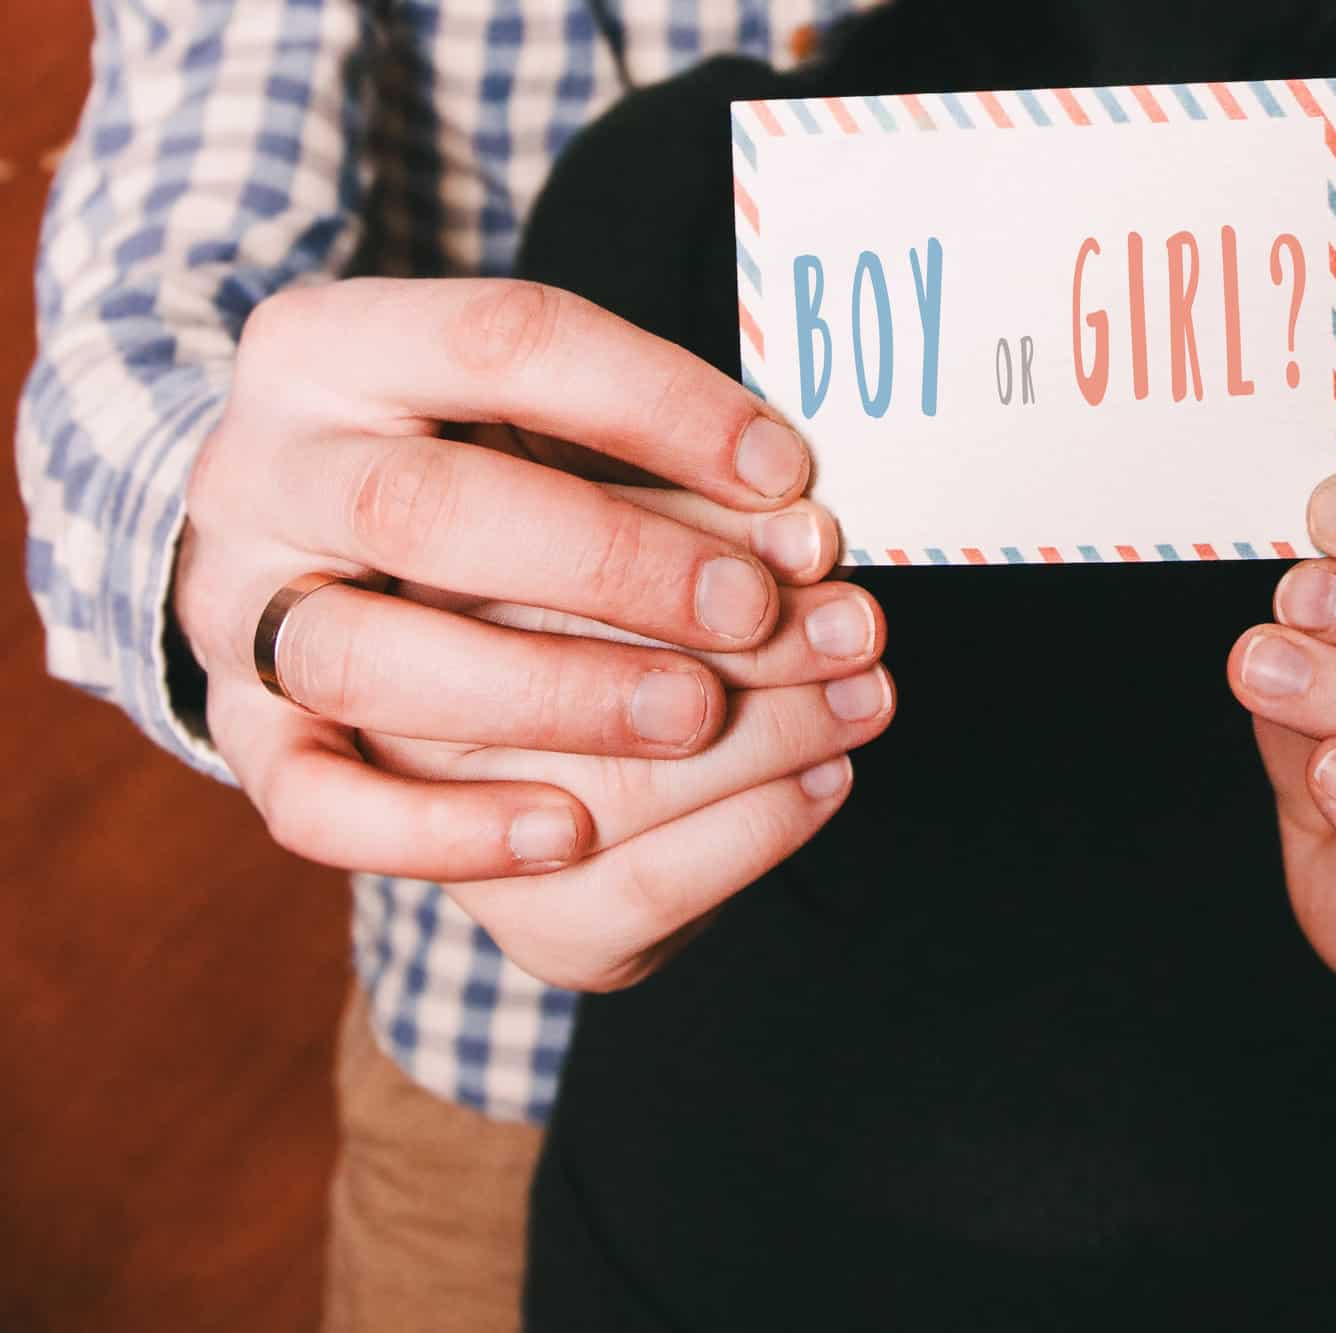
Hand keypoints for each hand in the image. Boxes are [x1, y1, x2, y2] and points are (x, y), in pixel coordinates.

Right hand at [176, 278, 838, 882]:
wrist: (312, 552)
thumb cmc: (477, 474)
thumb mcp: (558, 434)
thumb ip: (670, 475)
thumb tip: (805, 543)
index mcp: (337, 345)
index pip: (506, 341)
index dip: (661, 407)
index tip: (787, 476)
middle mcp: (262, 470)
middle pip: (428, 508)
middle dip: (615, 565)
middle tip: (755, 611)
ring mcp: (235, 612)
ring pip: (369, 660)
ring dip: (555, 694)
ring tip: (701, 717)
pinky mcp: (247, 740)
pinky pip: (317, 808)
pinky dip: (446, 831)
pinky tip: (575, 832)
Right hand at [362, 484, 896, 990]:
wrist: (580, 776)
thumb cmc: (595, 587)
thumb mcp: (605, 498)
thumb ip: (677, 503)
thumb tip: (798, 534)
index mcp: (377, 565)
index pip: (519, 545)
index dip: (685, 534)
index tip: (802, 530)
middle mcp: (364, 703)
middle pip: (561, 676)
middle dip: (748, 647)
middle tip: (857, 621)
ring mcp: (440, 824)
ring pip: (614, 787)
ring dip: (774, 734)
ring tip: (866, 690)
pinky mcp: (529, 924)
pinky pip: (649, 883)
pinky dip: (759, 825)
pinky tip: (828, 774)